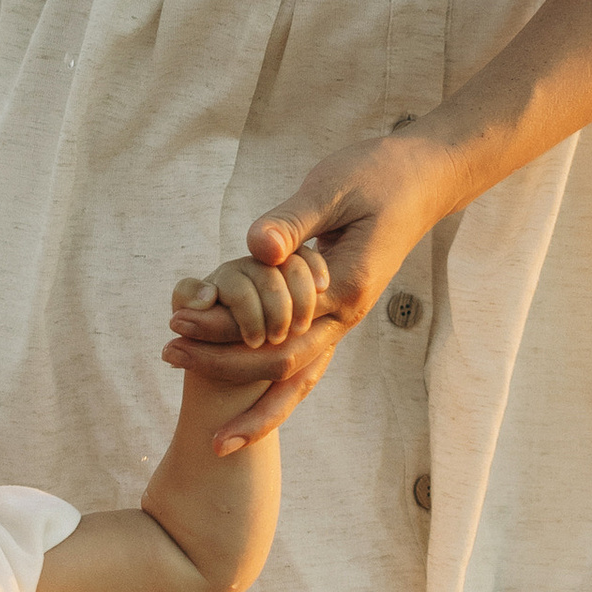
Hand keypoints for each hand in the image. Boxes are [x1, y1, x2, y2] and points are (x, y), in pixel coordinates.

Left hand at [160, 128, 453, 446]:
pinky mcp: (337, 315)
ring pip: (297, 380)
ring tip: (206, 416)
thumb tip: (258, 250)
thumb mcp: (332, 187)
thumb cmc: (377, 175)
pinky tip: (241, 401)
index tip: (177, 318)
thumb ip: (294, 220)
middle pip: (282, 365)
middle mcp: (348, 315)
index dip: (223, 326)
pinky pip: (303, 365)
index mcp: (347, 286)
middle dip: (222, 366)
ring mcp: (344, 320)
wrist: (423, 182)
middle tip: (168, 353)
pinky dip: (273, 389)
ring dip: (251, 400)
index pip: (275, 322)